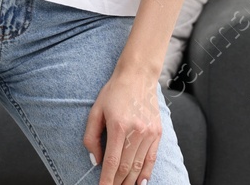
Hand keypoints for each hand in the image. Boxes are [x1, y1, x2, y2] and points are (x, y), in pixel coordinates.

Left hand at [84, 67, 162, 184]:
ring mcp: (149, 133)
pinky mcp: (158, 133)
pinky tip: (140, 183)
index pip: (111, 162)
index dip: (107, 179)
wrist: (138, 76)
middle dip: (117, 183)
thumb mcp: (96, 110)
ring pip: (138, 166)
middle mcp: (136, 132)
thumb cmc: (114, 92)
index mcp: (118, 126)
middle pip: (125, 167)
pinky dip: (146, 173)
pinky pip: (151, 159)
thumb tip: (95, 161)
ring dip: (130, 181)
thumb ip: (92, 137)